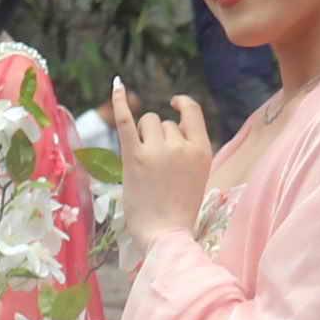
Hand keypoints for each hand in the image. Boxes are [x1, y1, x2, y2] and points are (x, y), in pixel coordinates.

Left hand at [107, 82, 212, 243]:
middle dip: (157, 136)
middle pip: (164, 122)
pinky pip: (126, 119)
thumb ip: (189, 150)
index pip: (192, 112)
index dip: (182, 105)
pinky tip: (117, 84)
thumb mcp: (198, 175)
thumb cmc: (180, 211)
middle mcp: (181, 146)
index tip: (174, 102)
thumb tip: (170, 127)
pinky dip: (120, 100)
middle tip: (155, 166)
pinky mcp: (134, 157)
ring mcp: (157, 150)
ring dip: (142, 134)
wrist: (166, 235)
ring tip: (143, 162)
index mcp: (202, 150)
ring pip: (147, 121)